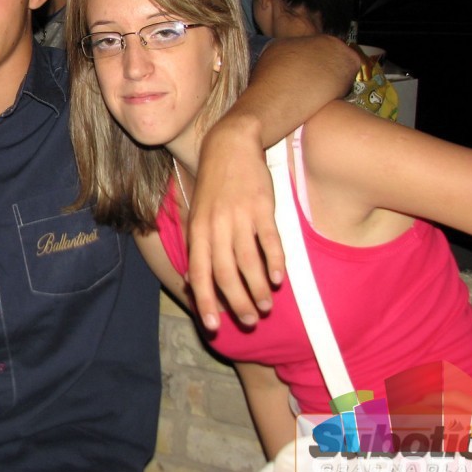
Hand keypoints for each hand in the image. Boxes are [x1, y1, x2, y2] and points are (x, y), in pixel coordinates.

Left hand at [186, 117, 283, 331]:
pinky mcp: (261, 206)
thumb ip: (198, 248)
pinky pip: (269, 240)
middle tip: (249, 320)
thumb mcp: (197, 216)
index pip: (199, 273)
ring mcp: (238, 216)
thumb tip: (191, 283)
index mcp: (198, 231)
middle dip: (237, 302)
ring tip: (266, 305)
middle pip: (225, 273)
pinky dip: (274, 262)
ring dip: (258, 288)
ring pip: (248, 261)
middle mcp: (215, 226)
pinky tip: (280, 279)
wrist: (230, 145)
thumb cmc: (214, 187)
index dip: (205, 301)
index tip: (213, 326)